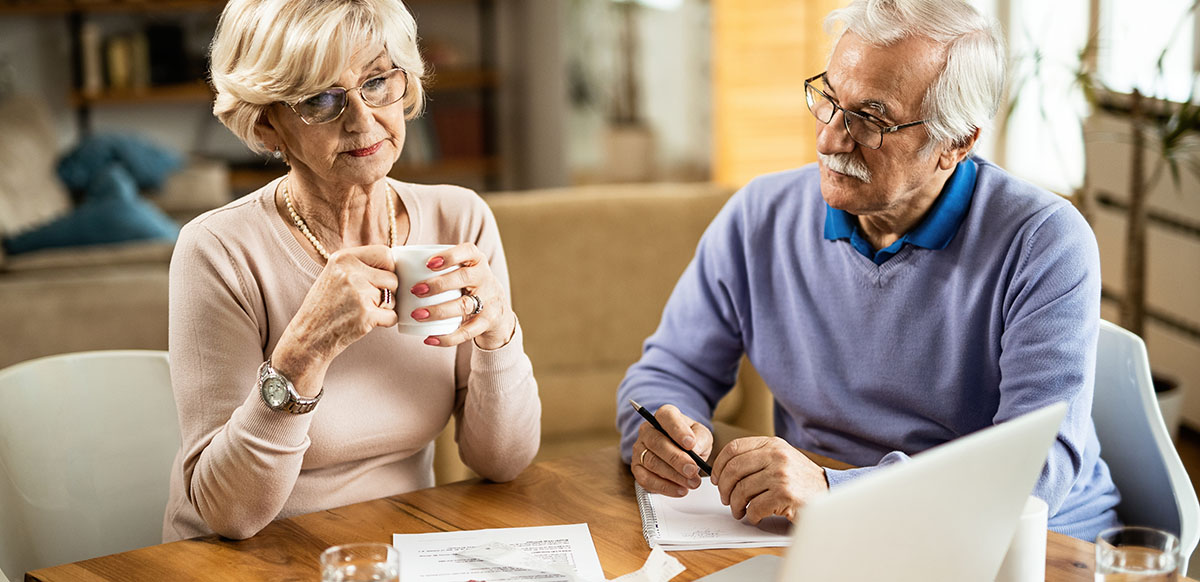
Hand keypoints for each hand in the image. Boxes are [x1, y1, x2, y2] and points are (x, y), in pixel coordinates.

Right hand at [273, 245, 398, 390]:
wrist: (308, 336)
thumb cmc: (324, 307)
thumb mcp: (335, 274)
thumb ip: (361, 266)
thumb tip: (396, 263)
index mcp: (343, 258)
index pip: (384, 253)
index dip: (389, 267)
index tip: (381, 279)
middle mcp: (350, 272)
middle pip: (392, 277)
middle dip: (388, 291)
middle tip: (369, 300)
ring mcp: (359, 293)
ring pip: (393, 297)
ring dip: (385, 307)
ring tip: (362, 311)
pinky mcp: (366, 314)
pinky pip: (393, 315)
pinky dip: (386, 321)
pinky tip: (366, 323)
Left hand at [408, 243, 515, 349]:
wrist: (498, 311)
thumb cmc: (468, 286)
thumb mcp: (463, 270)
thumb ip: (440, 267)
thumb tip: (395, 264)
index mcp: (477, 261)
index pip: (468, 252)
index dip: (449, 256)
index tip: (428, 264)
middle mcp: (485, 278)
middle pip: (463, 278)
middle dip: (438, 284)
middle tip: (415, 290)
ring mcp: (489, 301)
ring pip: (464, 305)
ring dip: (438, 310)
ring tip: (417, 314)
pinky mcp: (488, 322)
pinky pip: (468, 332)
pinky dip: (447, 338)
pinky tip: (429, 338)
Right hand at [631, 405, 712, 496]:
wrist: (680, 451)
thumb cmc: (690, 440)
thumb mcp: (701, 435)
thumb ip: (701, 438)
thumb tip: (695, 449)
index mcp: (664, 416)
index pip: (666, 417)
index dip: (678, 431)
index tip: (691, 444)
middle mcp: (647, 430)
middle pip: (657, 442)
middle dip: (676, 459)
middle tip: (692, 469)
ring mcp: (639, 449)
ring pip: (652, 462)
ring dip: (673, 475)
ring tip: (692, 482)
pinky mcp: (637, 468)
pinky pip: (646, 479)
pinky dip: (665, 487)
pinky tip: (680, 490)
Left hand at [710, 436, 828, 523]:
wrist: (829, 492)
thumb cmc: (801, 479)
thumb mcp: (781, 458)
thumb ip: (756, 459)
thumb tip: (724, 470)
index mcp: (772, 444)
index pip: (733, 448)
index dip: (718, 465)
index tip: (715, 478)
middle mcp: (776, 456)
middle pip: (733, 470)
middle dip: (723, 488)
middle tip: (725, 498)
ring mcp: (781, 475)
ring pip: (741, 490)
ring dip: (735, 505)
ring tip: (739, 510)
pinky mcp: (785, 495)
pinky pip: (754, 507)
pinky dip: (751, 515)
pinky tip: (755, 516)